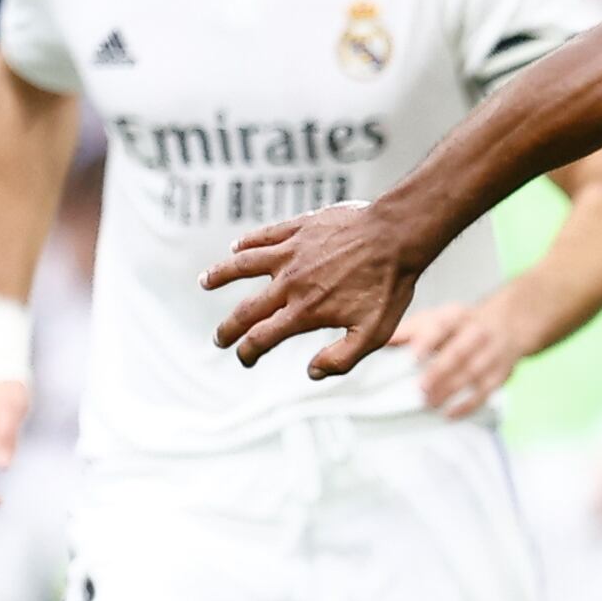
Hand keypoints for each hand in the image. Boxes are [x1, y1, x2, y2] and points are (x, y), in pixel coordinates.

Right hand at [208, 201, 427, 377]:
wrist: (397, 235)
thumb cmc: (389, 286)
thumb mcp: (373, 334)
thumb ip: (341, 359)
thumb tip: (311, 372)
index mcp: (304, 311)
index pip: (262, 338)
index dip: (247, 353)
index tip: (245, 358)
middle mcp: (289, 283)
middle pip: (246, 309)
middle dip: (228, 328)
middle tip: (219, 338)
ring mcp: (291, 253)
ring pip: (243, 264)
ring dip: (220, 275)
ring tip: (205, 282)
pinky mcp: (298, 228)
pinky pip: (264, 236)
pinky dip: (247, 242)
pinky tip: (237, 247)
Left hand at [398, 298, 539, 417]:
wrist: (507, 325)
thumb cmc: (461, 325)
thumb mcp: (437, 319)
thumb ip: (409, 330)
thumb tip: (381, 341)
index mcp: (458, 316)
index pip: (443, 326)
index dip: (428, 340)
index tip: (413, 357)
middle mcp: (478, 332)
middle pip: (459, 352)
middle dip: (440, 371)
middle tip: (420, 388)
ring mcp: (492, 353)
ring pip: (472, 373)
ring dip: (450, 389)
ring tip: (429, 402)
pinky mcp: (500, 374)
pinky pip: (485, 392)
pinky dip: (468, 405)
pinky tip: (450, 414)